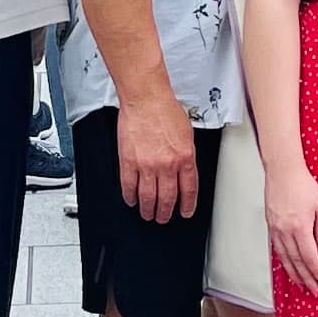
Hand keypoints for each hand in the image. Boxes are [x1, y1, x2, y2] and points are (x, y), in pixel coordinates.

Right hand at [115, 89, 200, 223]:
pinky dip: (130, 197)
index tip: (185, 212)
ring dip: (148, 210)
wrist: (146, 98)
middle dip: (165, 213)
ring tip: (148, 214)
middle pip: (167, 199)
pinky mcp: (129, 162)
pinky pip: (129, 187)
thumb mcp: (187, 134)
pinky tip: (131, 200)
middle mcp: (167, 165)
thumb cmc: (165, 109)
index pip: (188, 191)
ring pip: (148, 198)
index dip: (187, 206)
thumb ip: (186, 155)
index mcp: (185, 158)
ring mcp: (147, 165)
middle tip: (163, 218)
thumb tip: (185, 171)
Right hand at [265, 158, 317, 292]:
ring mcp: (276, 230)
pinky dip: (285, 263)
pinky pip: (278, 250)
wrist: (283, 171)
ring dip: (295, 275)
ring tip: (303, 285)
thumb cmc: (303, 185)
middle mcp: (285, 231)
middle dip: (307, 279)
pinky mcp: (271, 227)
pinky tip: (290, 268)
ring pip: (285, 259)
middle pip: (297, 262)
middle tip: (315, 291)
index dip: (317, 272)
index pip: (310, 257)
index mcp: (300, 226)